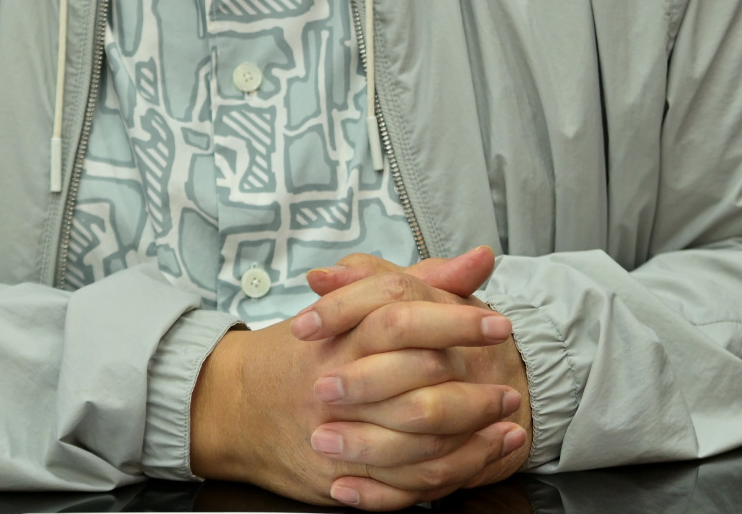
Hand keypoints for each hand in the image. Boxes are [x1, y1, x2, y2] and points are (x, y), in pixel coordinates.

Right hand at [190, 246, 529, 508]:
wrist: (231, 406)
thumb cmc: (300, 353)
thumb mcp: (354, 306)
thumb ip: (419, 282)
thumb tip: (479, 259)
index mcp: (341, 333)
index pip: (402, 315)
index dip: (455, 321)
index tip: (497, 325)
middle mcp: (336, 381)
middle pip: (416, 382)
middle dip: (472, 388)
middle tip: (509, 386)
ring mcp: (335, 431)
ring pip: (414, 440)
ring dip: (470, 436)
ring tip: (507, 426)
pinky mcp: (336, 474)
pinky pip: (399, 483)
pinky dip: (443, 474)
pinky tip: (475, 461)